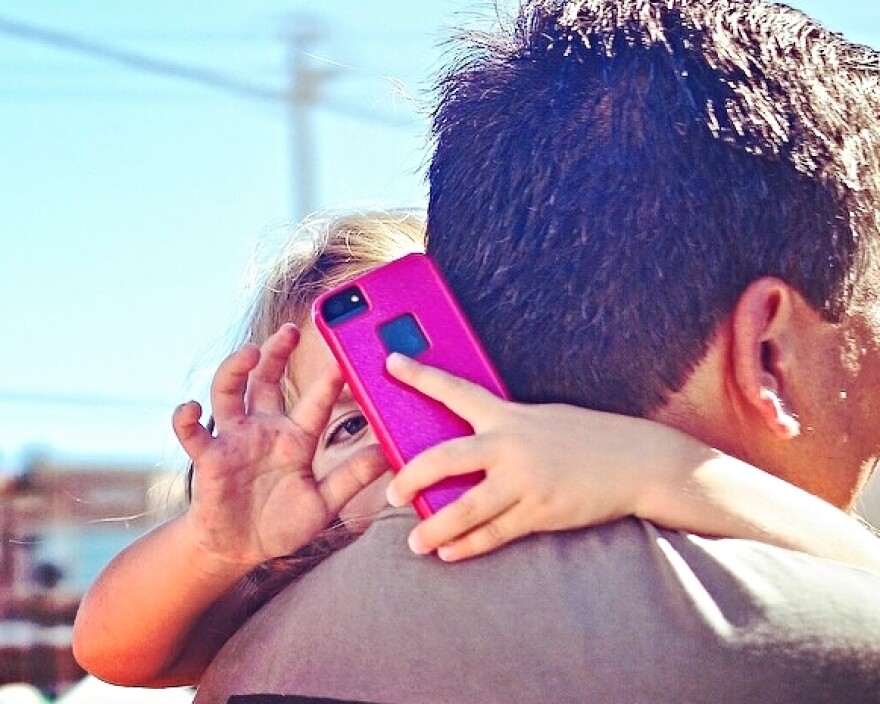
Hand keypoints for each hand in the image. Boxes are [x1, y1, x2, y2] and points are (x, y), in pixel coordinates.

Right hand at [173, 323, 385, 571]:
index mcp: (296, 438)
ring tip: (248, 352)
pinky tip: (191, 407)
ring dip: (235, 369)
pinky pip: (193, 433)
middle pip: (268, 380)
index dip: (329, 382)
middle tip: (291, 330)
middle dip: (277, 353)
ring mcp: (234, 440)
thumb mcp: (324, 504)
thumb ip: (352, 478)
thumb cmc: (283, 523)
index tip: (344, 360)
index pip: (315, 403)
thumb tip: (389, 454)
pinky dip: (186, 418)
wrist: (240, 549)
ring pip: (230, 393)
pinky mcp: (209, 458)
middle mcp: (265, 429)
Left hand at [384, 353, 644, 561]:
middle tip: (391, 490)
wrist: (637, 460)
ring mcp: (525, 481)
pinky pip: (495, 534)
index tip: (391, 363)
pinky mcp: (540, 512)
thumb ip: (505, 428)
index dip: (419, 375)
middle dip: (411, 476)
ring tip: (414, 542)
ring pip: (466, 508)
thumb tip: (469, 446)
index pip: (455, 390)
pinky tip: (449, 553)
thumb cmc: (587, 436)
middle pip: (445, 458)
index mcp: (509, 415)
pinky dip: (468, 546)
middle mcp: (511, 445)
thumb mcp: (541, 419)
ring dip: (434, 528)